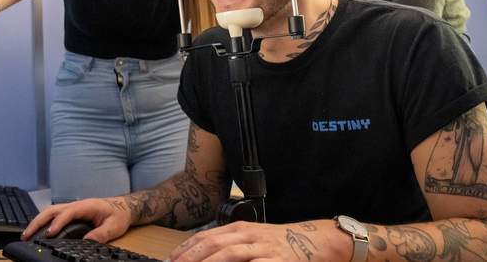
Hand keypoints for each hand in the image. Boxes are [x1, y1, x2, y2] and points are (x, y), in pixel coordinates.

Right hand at [21, 198, 132, 243]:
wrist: (121, 207)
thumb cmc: (117, 214)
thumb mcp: (114, 226)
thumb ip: (102, 233)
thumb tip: (87, 241)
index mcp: (86, 206)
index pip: (68, 212)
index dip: (58, 222)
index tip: (50, 233)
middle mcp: (76, 205)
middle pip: (52, 210)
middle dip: (38, 221)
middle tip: (27, 235)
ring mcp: (71, 208)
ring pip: (49, 212)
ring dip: (37, 221)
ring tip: (26, 235)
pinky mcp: (70, 213)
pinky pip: (53, 216)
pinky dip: (42, 222)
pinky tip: (36, 231)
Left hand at [169, 221, 322, 261]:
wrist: (315, 241)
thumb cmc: (279, 243)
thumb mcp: (252, 239)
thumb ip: (229, 246)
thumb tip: (202, 257)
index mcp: (239, 229)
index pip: (205, 237)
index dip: (186, 249)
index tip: (171, 260)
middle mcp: (248, 235)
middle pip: (213, 244)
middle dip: (190, 257)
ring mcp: (262, 248)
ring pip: (230, 253)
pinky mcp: (277, 261)